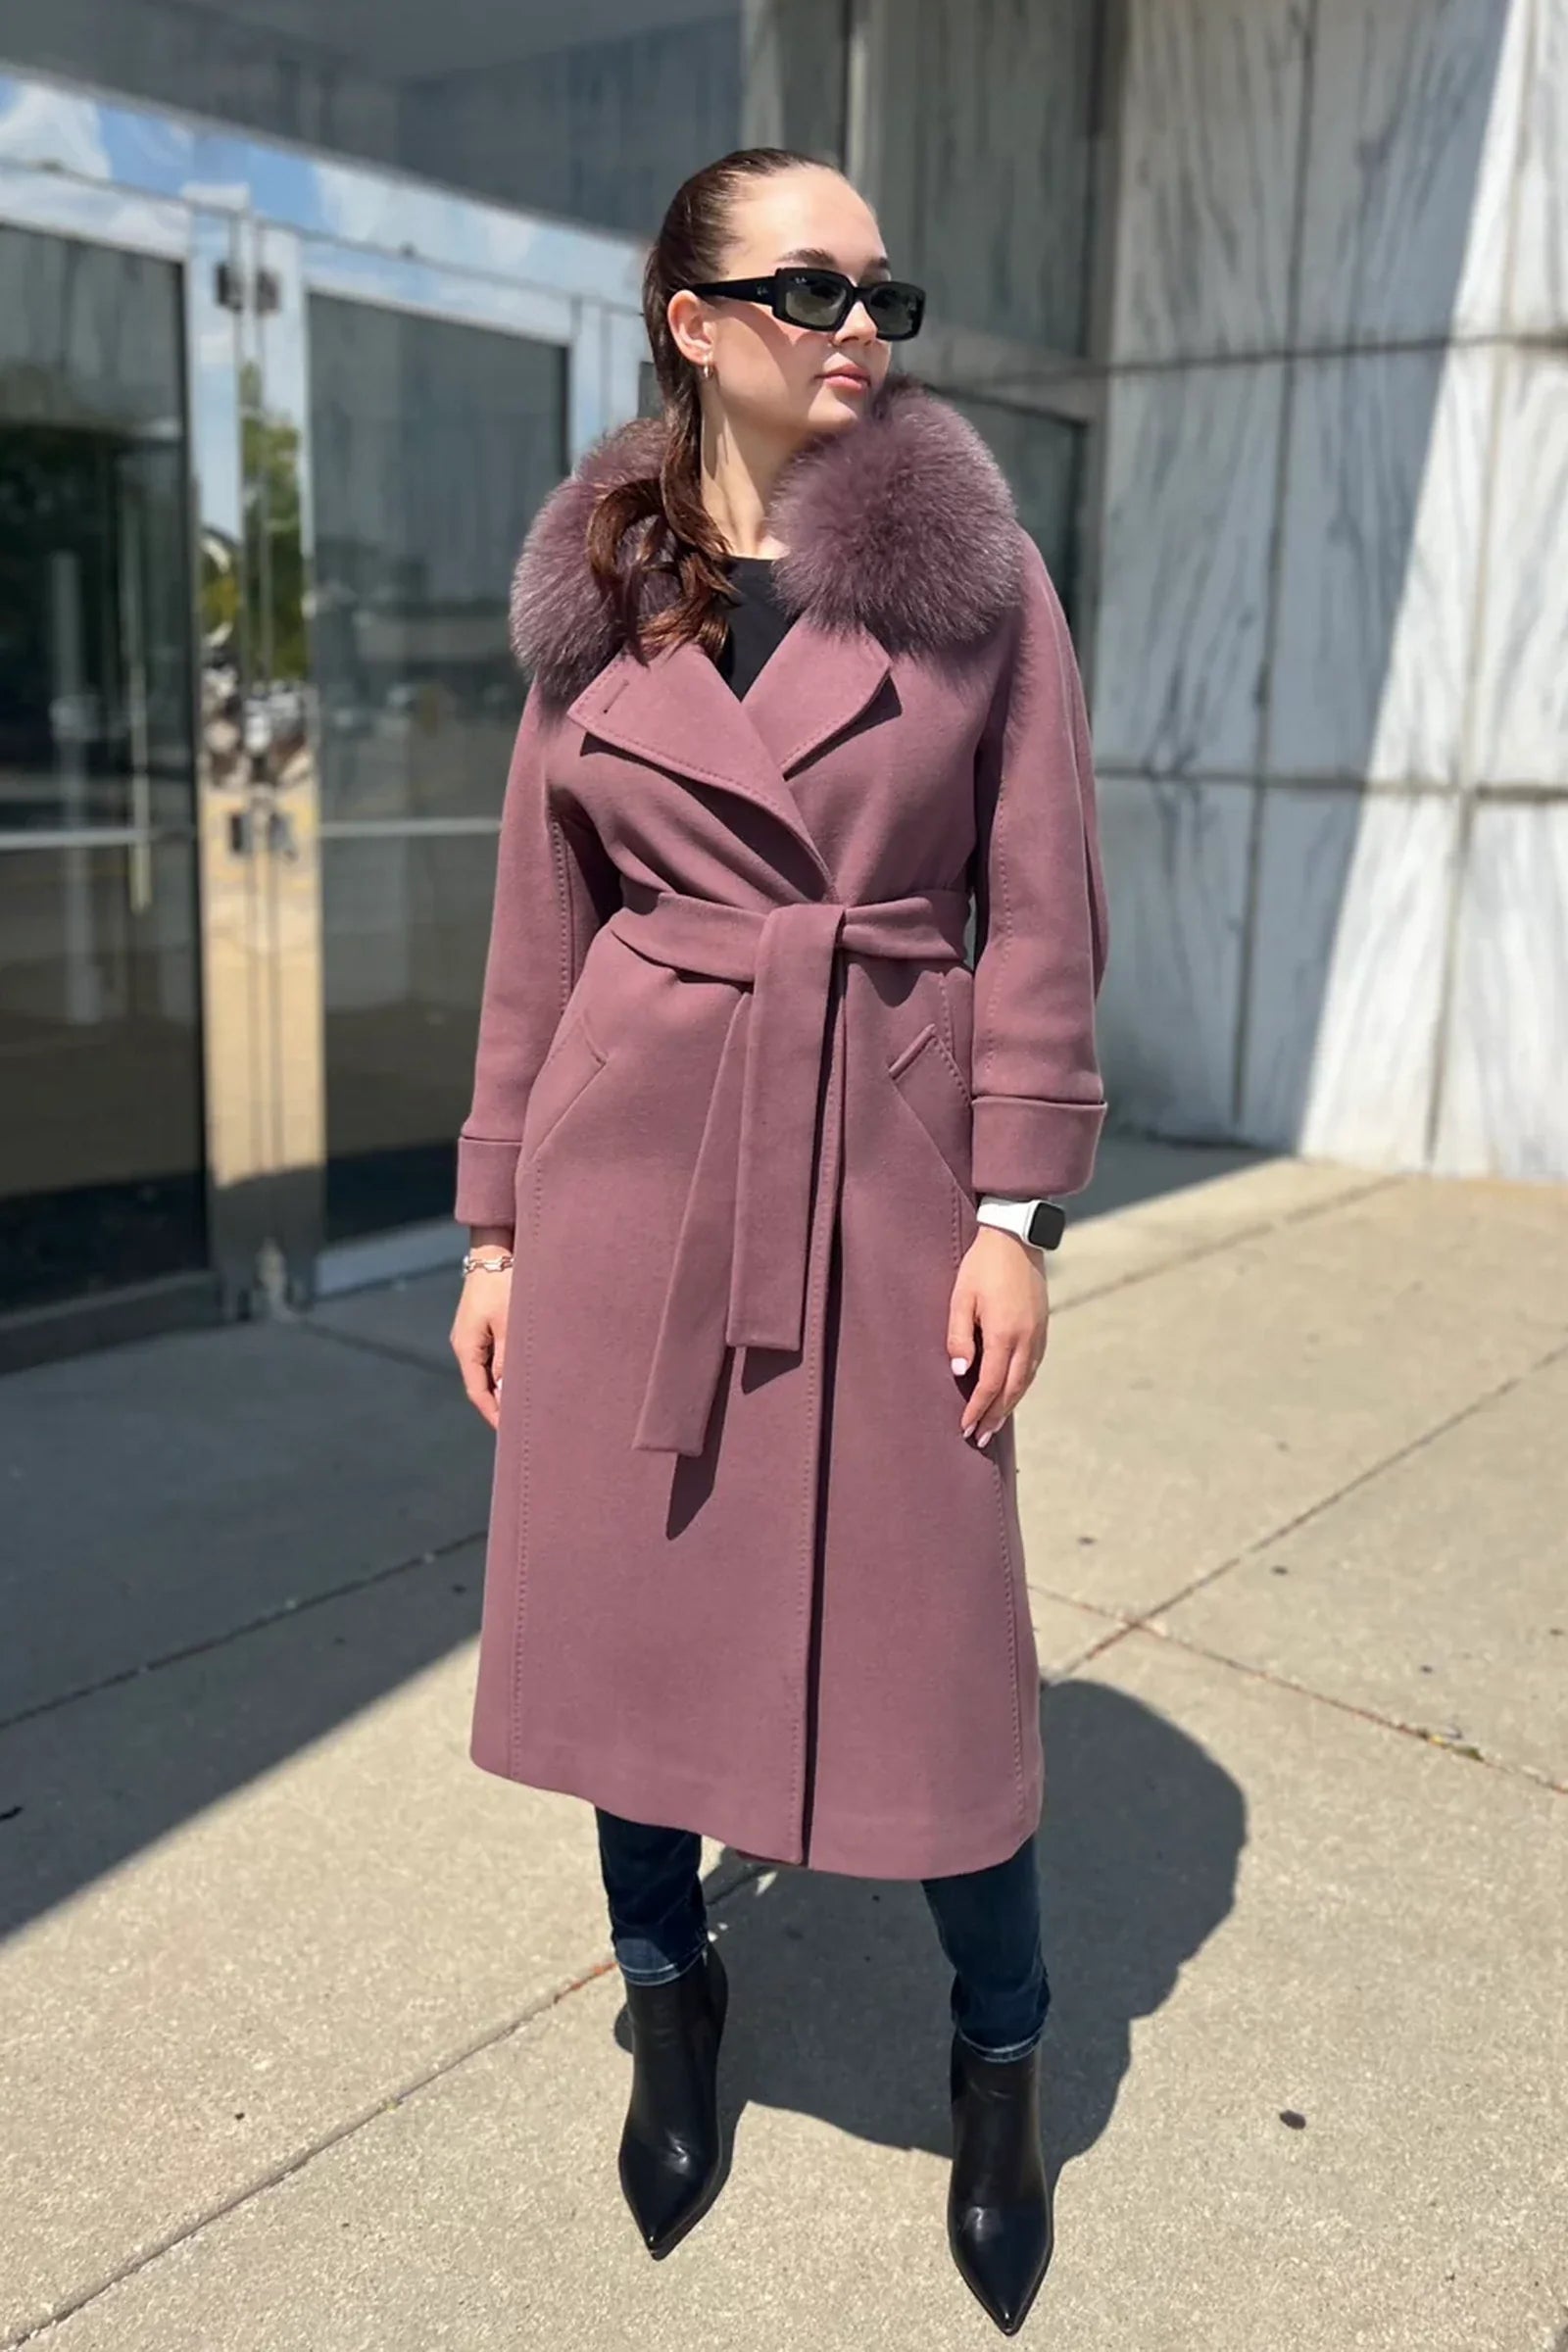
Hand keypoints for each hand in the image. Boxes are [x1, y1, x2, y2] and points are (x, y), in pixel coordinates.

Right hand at [451, 1262, 510, 1430]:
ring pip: (486, 1371)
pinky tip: (521, 1376)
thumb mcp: (509, 1324)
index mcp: (466, 1347)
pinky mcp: (482, 1325)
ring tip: (525, 1404)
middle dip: (499, 1405)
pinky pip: (491, 1356)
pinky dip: (504, 1371)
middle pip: (480, 1384)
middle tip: (522, 1423)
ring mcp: (472, 1335)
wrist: (495, 1251)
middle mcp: (464, 1344)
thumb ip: (506, 1360)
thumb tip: (505, 1392)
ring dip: (503, 1387)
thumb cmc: (504, 1284)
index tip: (510, 1432)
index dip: (493, 1413)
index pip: (477, 1392)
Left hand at [947, 1226, 1049, 1446]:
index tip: (965, 1428)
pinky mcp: (1043, 1327)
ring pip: (1025, 1381)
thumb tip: (960, 1372)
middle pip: (1011, 1390)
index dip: (977, 1409)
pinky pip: (1033, 1367)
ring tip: (994, 1424)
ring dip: (1009, 1405)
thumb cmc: (982, 1266)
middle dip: (995, 1417)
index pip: (990, 1384)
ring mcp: (1039, 1334)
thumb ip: (959, 1337)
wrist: (1016, 1237)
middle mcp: (1026, 1339)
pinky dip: (1021, 1386)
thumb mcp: (960, 1298)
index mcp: (1004, 1334)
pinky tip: (1012, 1392)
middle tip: (980, 1438)